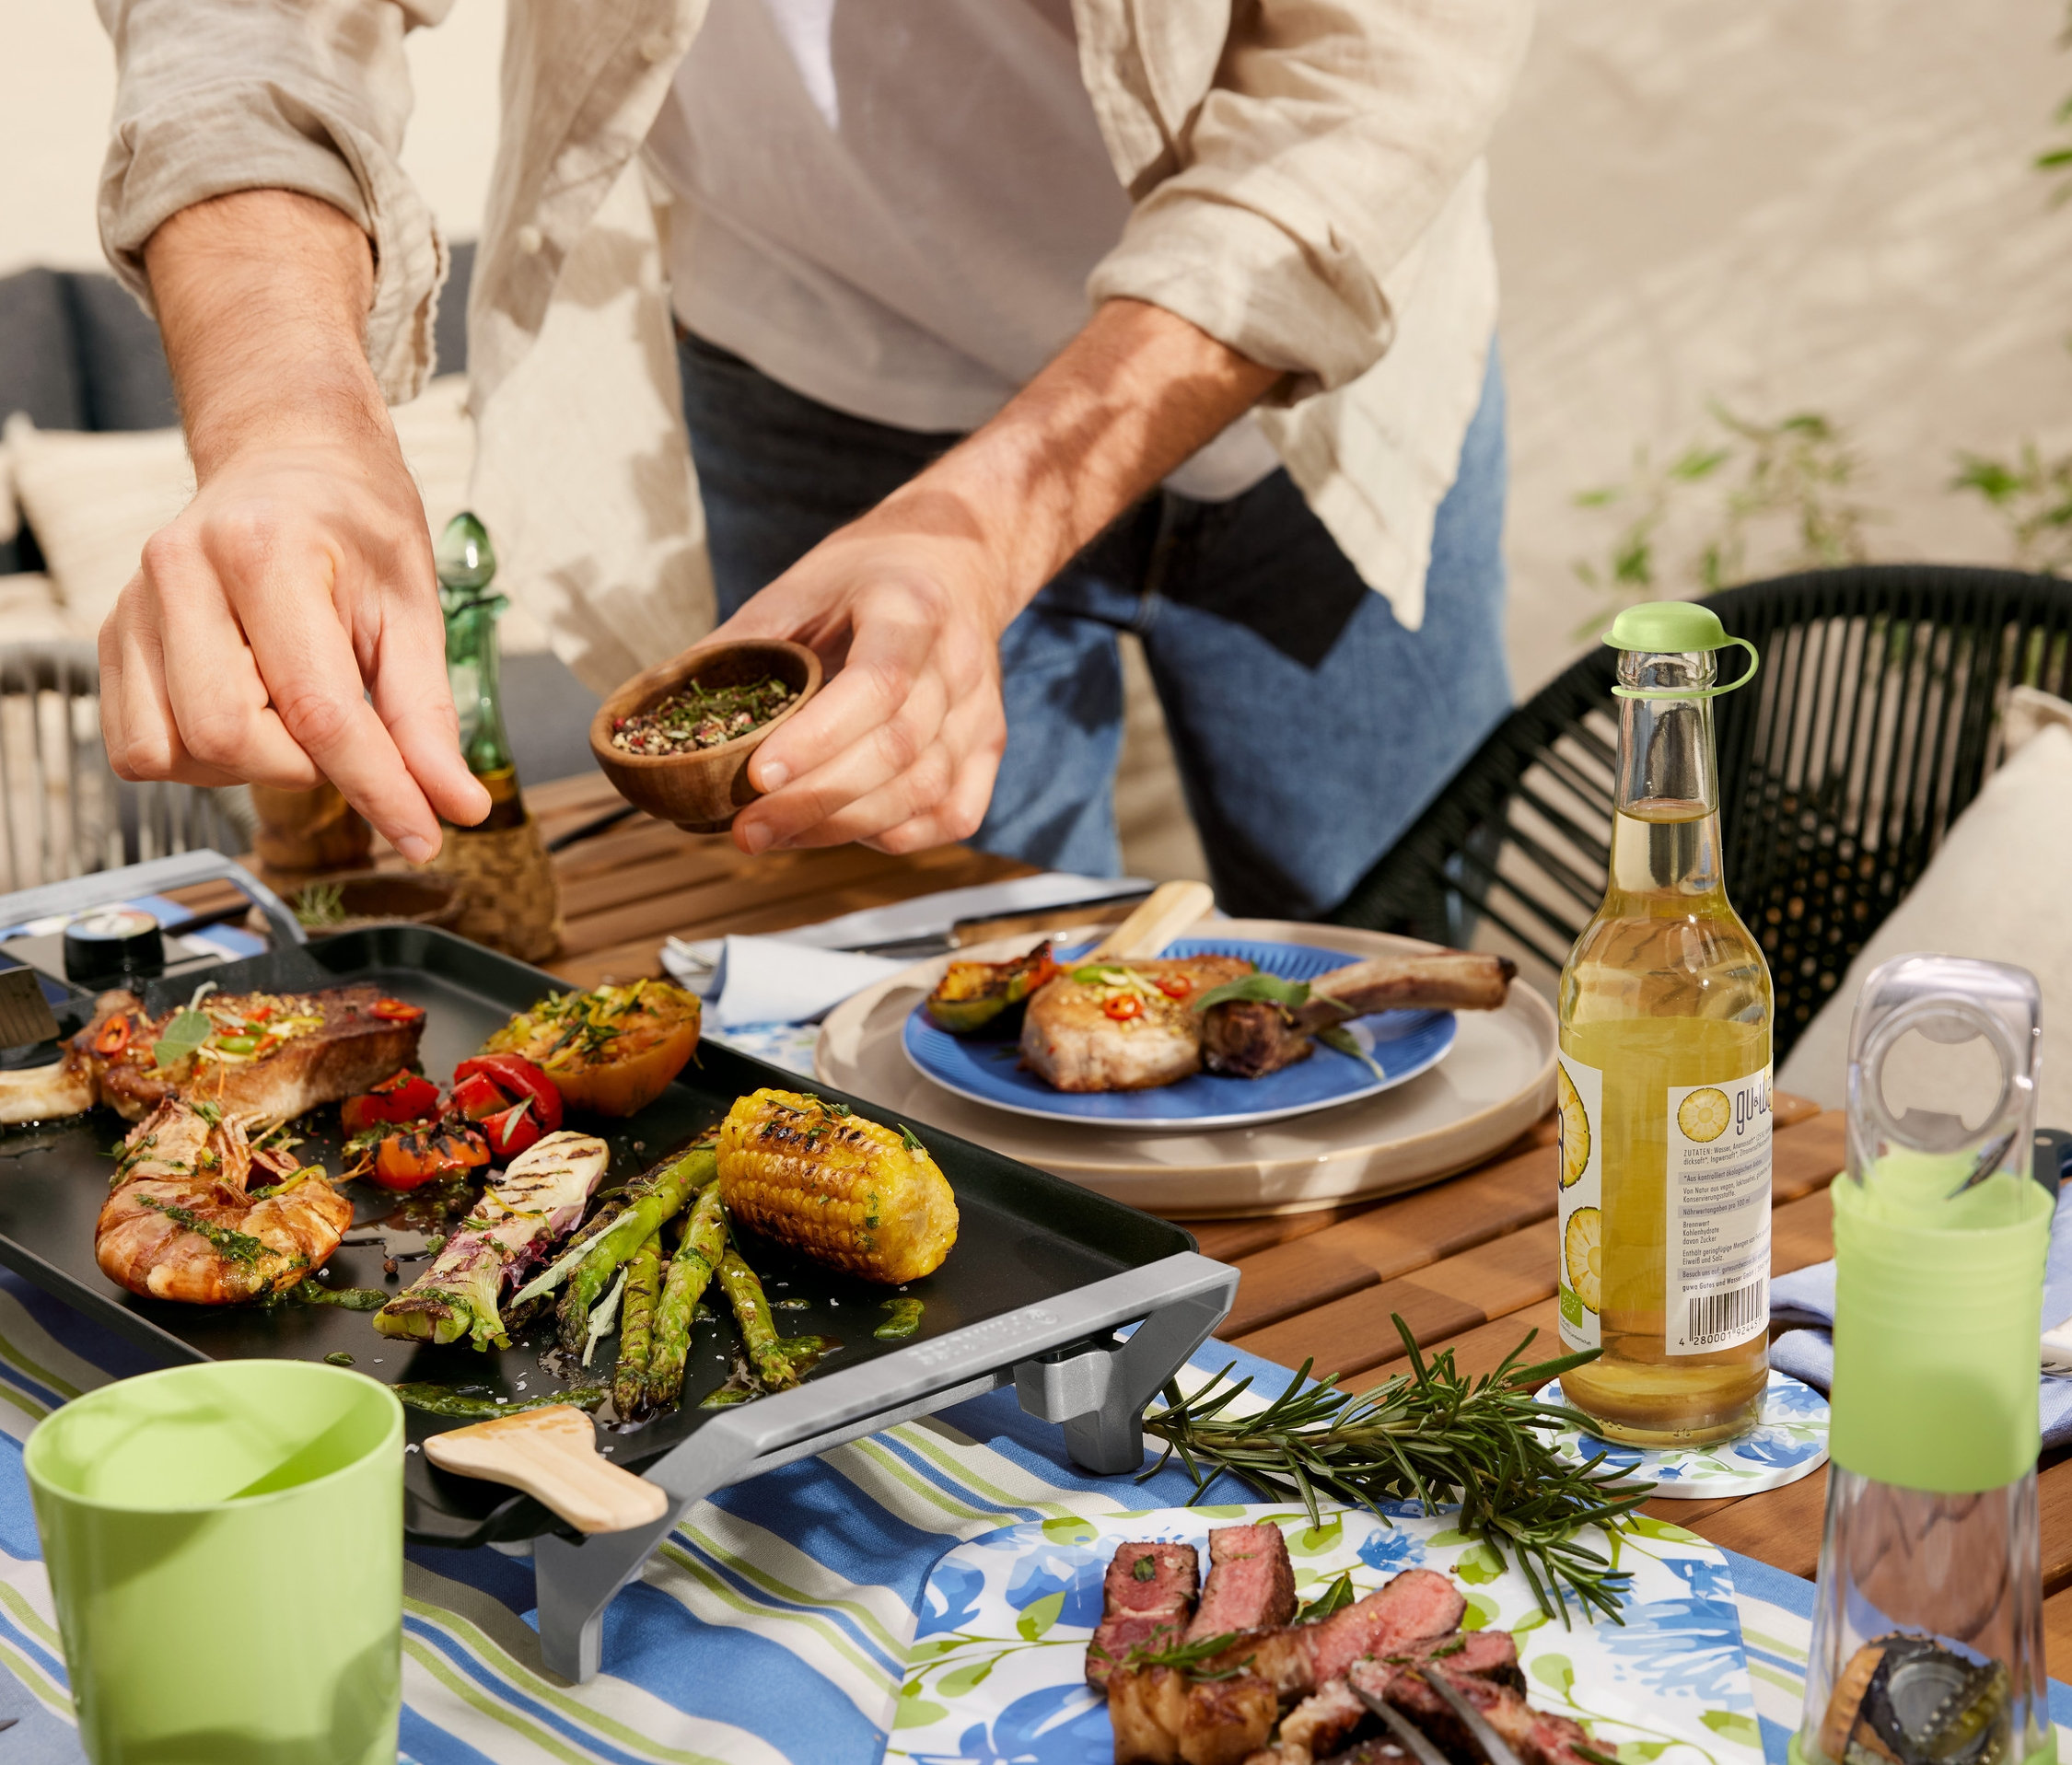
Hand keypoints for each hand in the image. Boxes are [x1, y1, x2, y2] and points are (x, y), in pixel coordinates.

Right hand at [98, 429, 489, 861]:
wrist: (289, 461)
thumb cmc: (354, 526)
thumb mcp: (414, 609)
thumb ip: (428, 716)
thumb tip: (456, 806)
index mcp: (265, 552)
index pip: (319, 709)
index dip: (378, 788)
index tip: (423, 836)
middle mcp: (181, 573)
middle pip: (232, 738)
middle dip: (305, 764)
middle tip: (343, 727)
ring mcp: (134, 604)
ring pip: (177, 751)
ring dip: (251, 762)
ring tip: (291, 708)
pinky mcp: (112, 636)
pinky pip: (138, 747)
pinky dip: (200, 757)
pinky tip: (245, 711)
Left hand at [710, 298, 1281, 857]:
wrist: (957, 561)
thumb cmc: (866, 577)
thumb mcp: (799, 588)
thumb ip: (740, 646)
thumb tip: (656, 710)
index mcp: (912, 608)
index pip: (878, 685)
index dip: (819, 739)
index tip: (757, 776)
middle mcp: (959, 663)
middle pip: (898, 752)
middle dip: (815, 801)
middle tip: (745, 829)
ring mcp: (980, 710)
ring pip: (923, 794)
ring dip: (844, 827)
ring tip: (774, 835)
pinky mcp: (989, 746)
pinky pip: (952, 815)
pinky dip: (893, 836)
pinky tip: (839, 831)